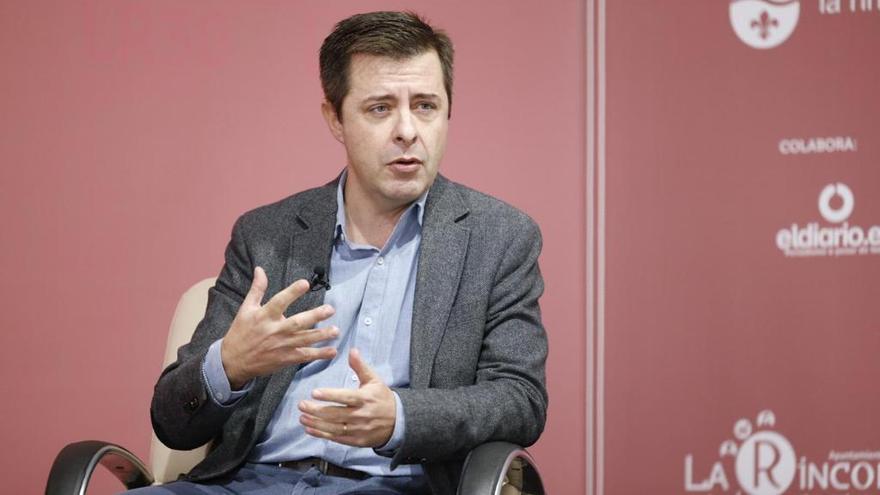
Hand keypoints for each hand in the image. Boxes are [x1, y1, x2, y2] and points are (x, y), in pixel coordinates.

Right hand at [221, 266, 338, 388]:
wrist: (233, 361)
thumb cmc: (241, 332)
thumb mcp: (246, 308)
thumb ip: (257, 289)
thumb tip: (260, 269)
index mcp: (264, 316)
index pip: (280, 301)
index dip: (292, 292)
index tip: (305, 283)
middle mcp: (275, 330)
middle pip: (297, 323)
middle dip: (315, 316)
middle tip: (330, 309)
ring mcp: (281, 346)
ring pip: (304, 340)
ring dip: (321, 335)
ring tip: (336, 330)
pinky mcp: (285, 359)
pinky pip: (304, 356)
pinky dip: (319, 355)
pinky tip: (332, 351)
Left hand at [298, 348, 395, 447]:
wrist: (398, 422)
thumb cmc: (382, 398)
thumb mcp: (374, 380)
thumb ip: (360, 367)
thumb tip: (352, 351)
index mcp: (364, 399)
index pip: (345, 397)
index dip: (329, 395)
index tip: (314, 393)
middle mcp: (360, 415)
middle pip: (335, 414)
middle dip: (316, 410)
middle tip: (301, 405)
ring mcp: (358, 429)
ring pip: (333, 427)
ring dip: (316, 423)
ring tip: (302, 417)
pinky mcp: (356, 441)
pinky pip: (336, 438)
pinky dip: (322, 434)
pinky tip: (310, 429)